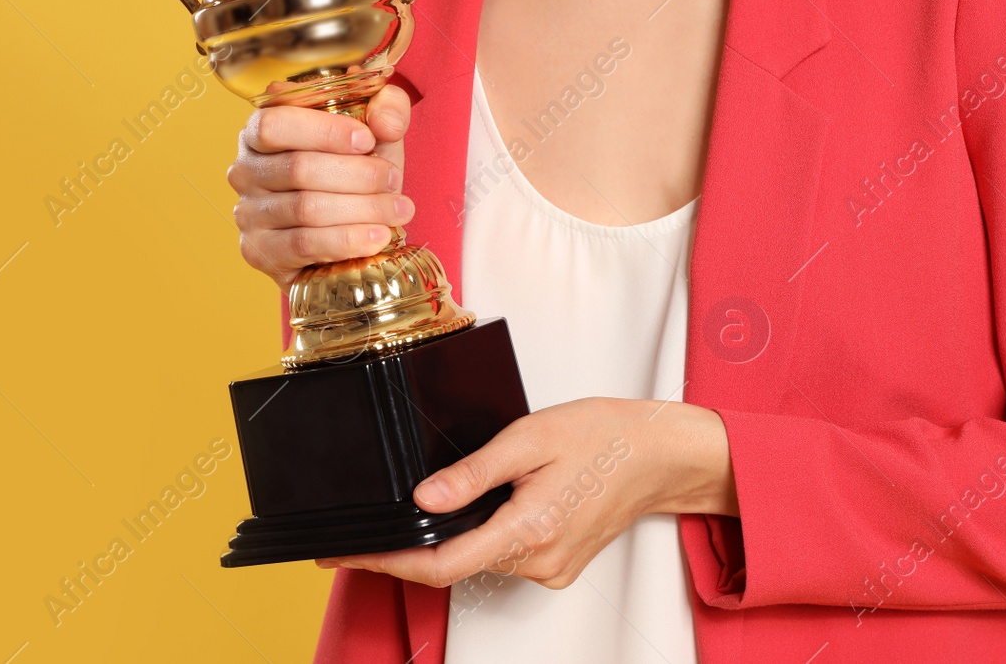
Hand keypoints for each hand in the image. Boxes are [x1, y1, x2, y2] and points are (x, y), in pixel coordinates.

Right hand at [227, 85, 413, 286]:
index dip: (324, 130)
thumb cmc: (356, 173)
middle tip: (393, 180)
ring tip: (398, 210)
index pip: (276, 123)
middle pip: (298, 168)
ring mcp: (248, 213)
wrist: (350, 236)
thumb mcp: (377, 134)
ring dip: (362, 209)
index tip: (367, 140)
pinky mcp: (258, 252)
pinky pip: (305, 244)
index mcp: (260, 130)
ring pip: (306, 208)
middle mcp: (244, 170)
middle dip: (357, 175)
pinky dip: (347, 240)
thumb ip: (388, 110)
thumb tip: (384, 122)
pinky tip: (378, 237)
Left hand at [316, 398, 736, 588]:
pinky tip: (474, 508)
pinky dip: (478, 536)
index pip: (439, 563)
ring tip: (419, 506)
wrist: (661, 454)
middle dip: (408, 547)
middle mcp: (539, 561)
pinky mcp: (556, 563)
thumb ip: (474, 471)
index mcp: (529, 529)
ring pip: (477, 559)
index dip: (386, 561)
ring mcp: (549, 568)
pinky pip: (502, 555)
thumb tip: (424, 496)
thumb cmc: (605, 436)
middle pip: (453, 564)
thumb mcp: (531, 437)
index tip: (345, 554)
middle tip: (365, 528)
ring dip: (446, 538)